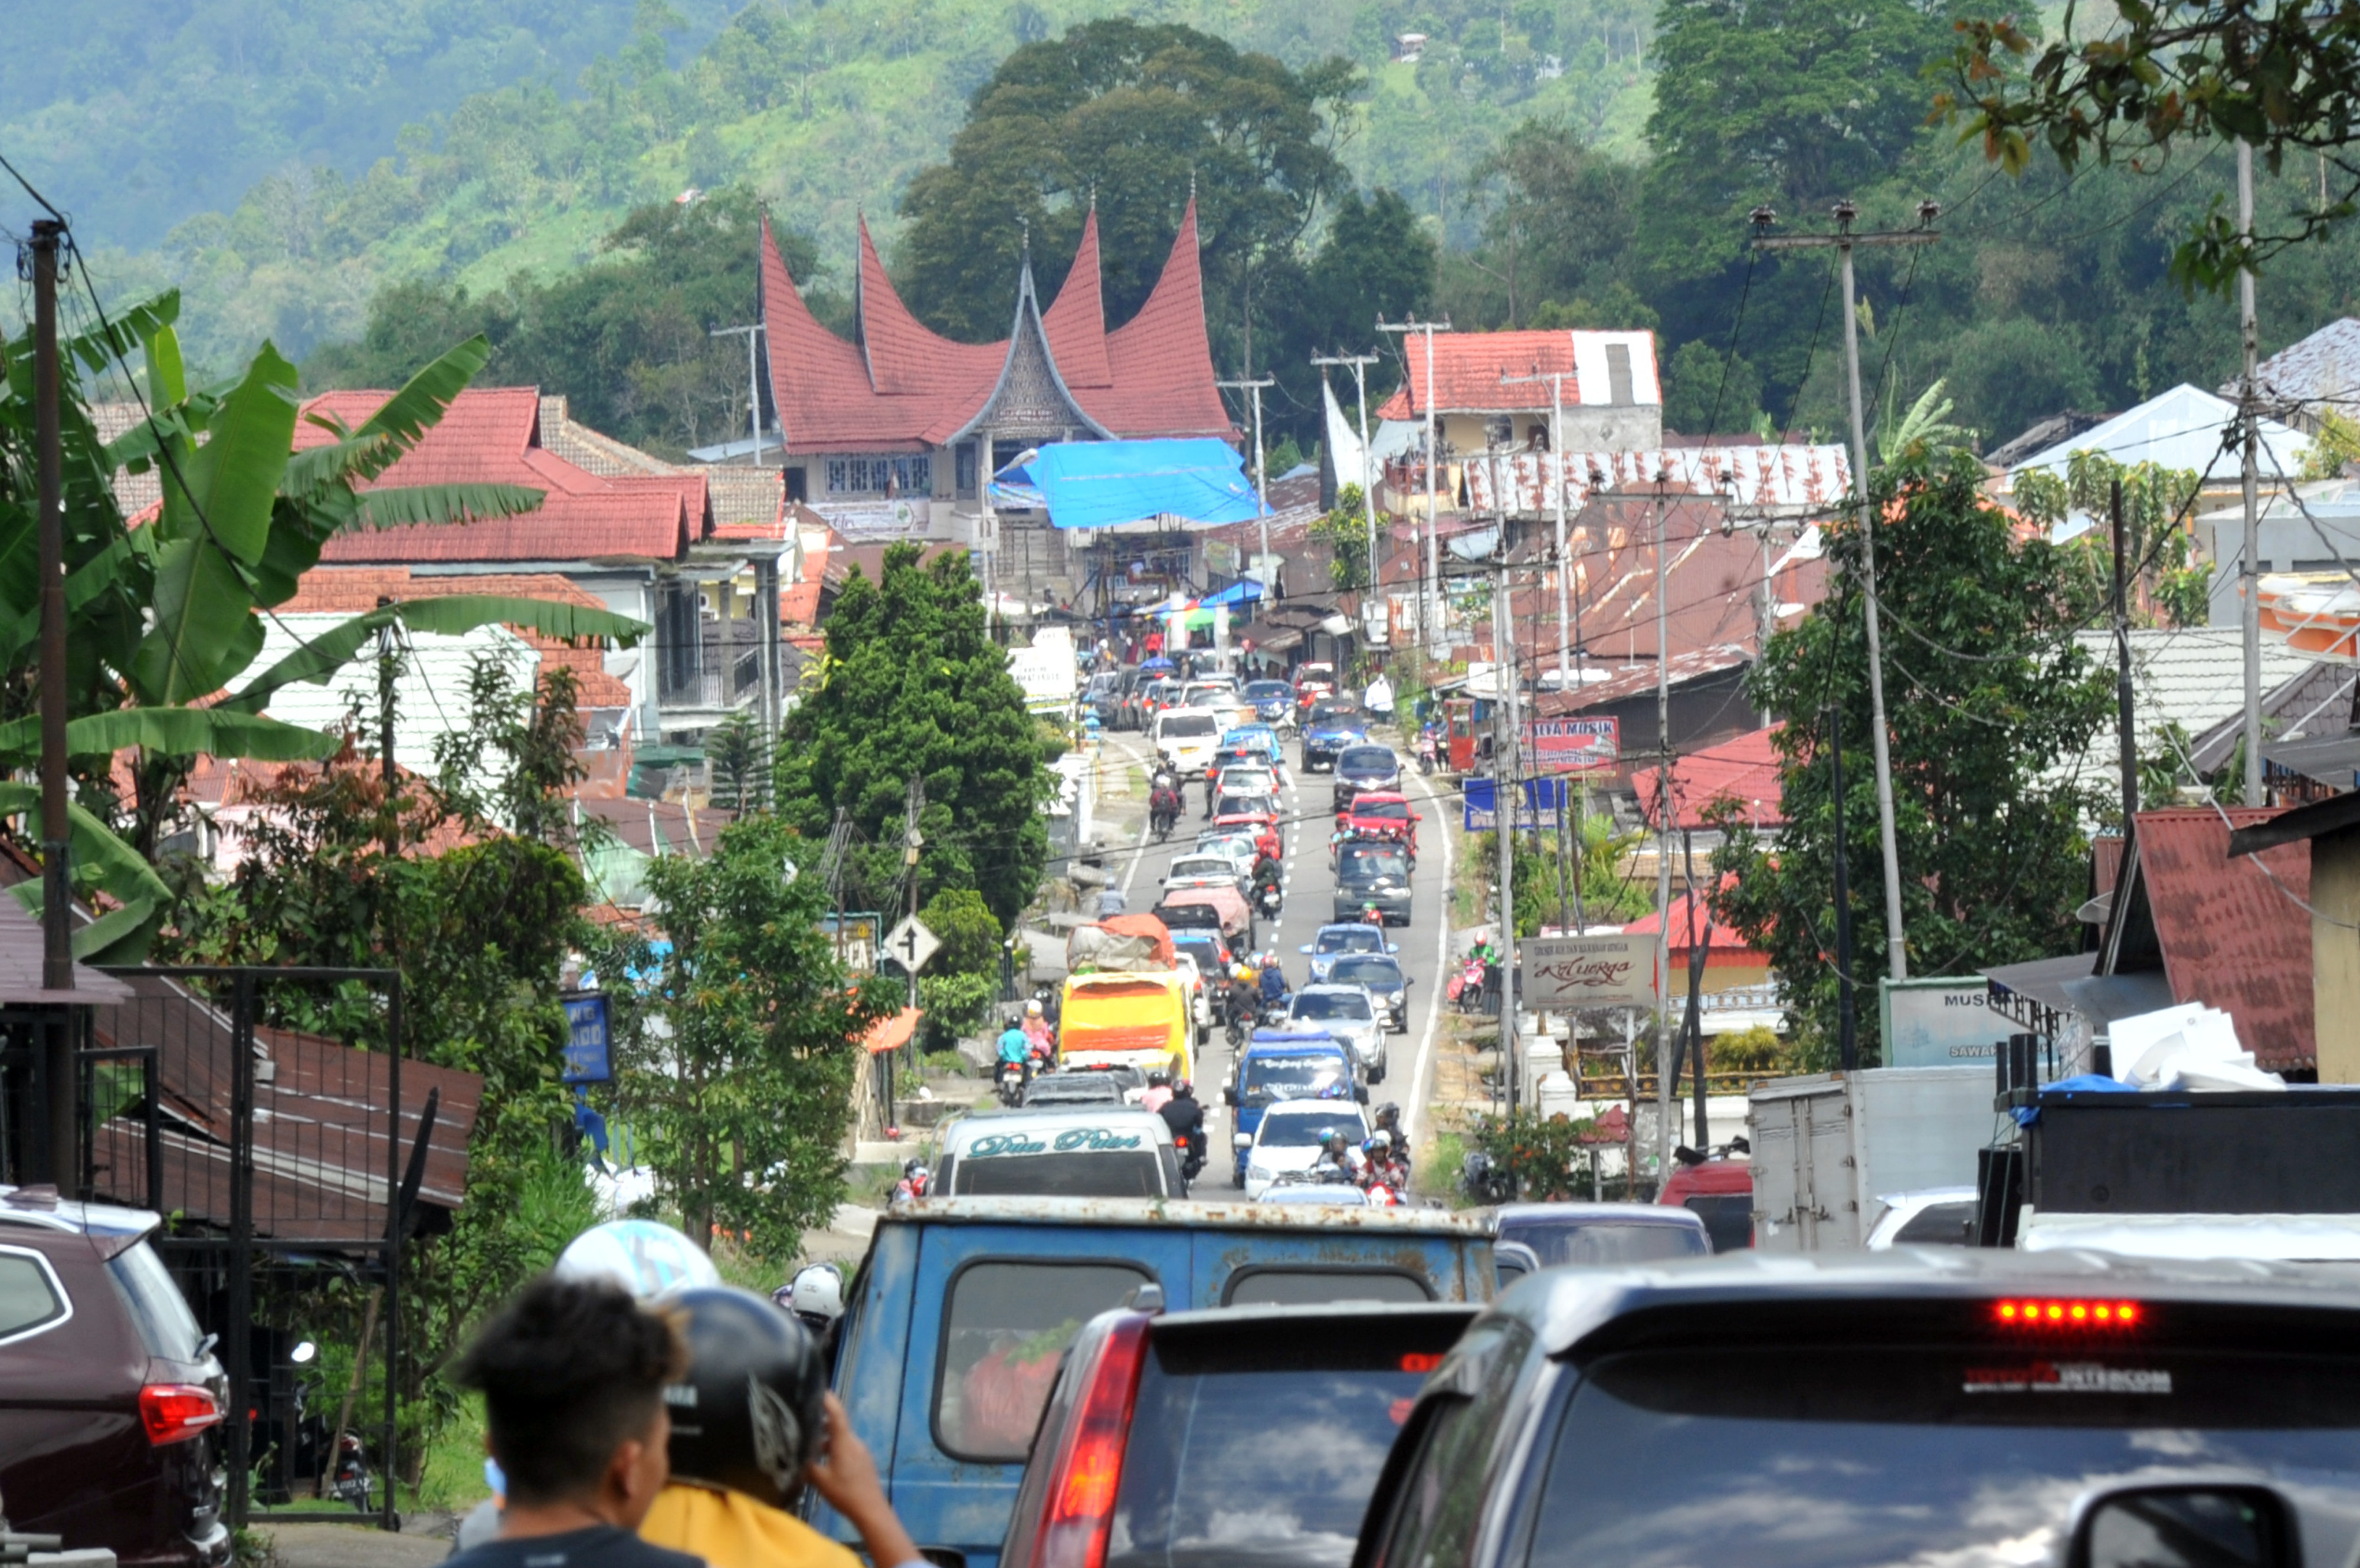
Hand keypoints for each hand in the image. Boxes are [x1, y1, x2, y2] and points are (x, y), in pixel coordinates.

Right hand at [805, 1394, 918, 1566]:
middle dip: (821, 1424)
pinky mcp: (864, 1461)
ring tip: (811, 1447)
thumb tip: (797, 1454)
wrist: (870, 1509)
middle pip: (837, 1426)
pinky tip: (825, 1463)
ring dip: (827, 1440)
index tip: (819, 1389)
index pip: (836, 1414)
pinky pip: (847, 1448)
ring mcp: (861, 1451)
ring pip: (841, 1439)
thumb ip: (808, 1465)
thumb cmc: (845, 1493)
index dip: (828, 1400)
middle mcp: (854, 1442)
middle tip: (804, 1422)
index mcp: (844, 1442)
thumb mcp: (820, 1480)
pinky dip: (835, 1450)